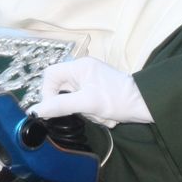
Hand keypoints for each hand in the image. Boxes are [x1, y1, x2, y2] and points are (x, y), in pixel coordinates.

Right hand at [32, 57, 152, 127]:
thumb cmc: (118, 99)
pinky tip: (106, 115)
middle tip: (86, 112)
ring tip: (101, 114)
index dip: (47, 93)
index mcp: (79, 66)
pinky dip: (93, 113)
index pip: (50, 75)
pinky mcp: (97, 91)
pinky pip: (85, 104)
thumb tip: (35, 111)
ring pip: (73, 100)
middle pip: (61, 90)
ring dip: (86, 112)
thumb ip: (60, 106)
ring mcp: (91, 81)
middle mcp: (83, 70)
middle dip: (72, 106)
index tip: (55, 108)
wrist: (146, 105)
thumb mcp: (87, 103)